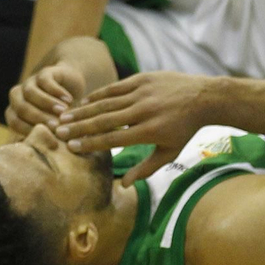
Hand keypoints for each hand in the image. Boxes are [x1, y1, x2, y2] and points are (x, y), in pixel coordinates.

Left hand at [6, 63, 86, 136]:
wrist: (70, 86)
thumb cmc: (60, 115)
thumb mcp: (53, 127)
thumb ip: (47, 137)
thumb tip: (49, 155)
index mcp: (15, 112)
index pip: (15, 123)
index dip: (30, 131)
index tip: (47, 138)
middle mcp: (18, 97)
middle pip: (22, 108)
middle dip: (39, 118)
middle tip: (56, 127)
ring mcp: (29, 83)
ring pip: (31, 93)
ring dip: (47, 104)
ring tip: (64, 113)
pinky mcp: (43, 72)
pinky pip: (45, 81)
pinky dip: (56, 92)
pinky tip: (69, 100)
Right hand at [57, 73, 217, 184]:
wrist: (204, 97)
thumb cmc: (185, 129)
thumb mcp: (169, 152)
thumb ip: (146, 168)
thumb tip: (123, 184)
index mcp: (150, 131)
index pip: (114, 139)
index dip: (91, 143)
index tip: (72, 147)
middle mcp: (144, 110)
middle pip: (105, 120)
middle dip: (79, 127)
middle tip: (59, 132)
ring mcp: (143, 92)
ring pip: (106, 102)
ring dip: (83, 110)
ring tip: (64, 117)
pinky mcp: (143, 79)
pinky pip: (116, 87)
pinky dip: (98, 95)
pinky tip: (83, 102)